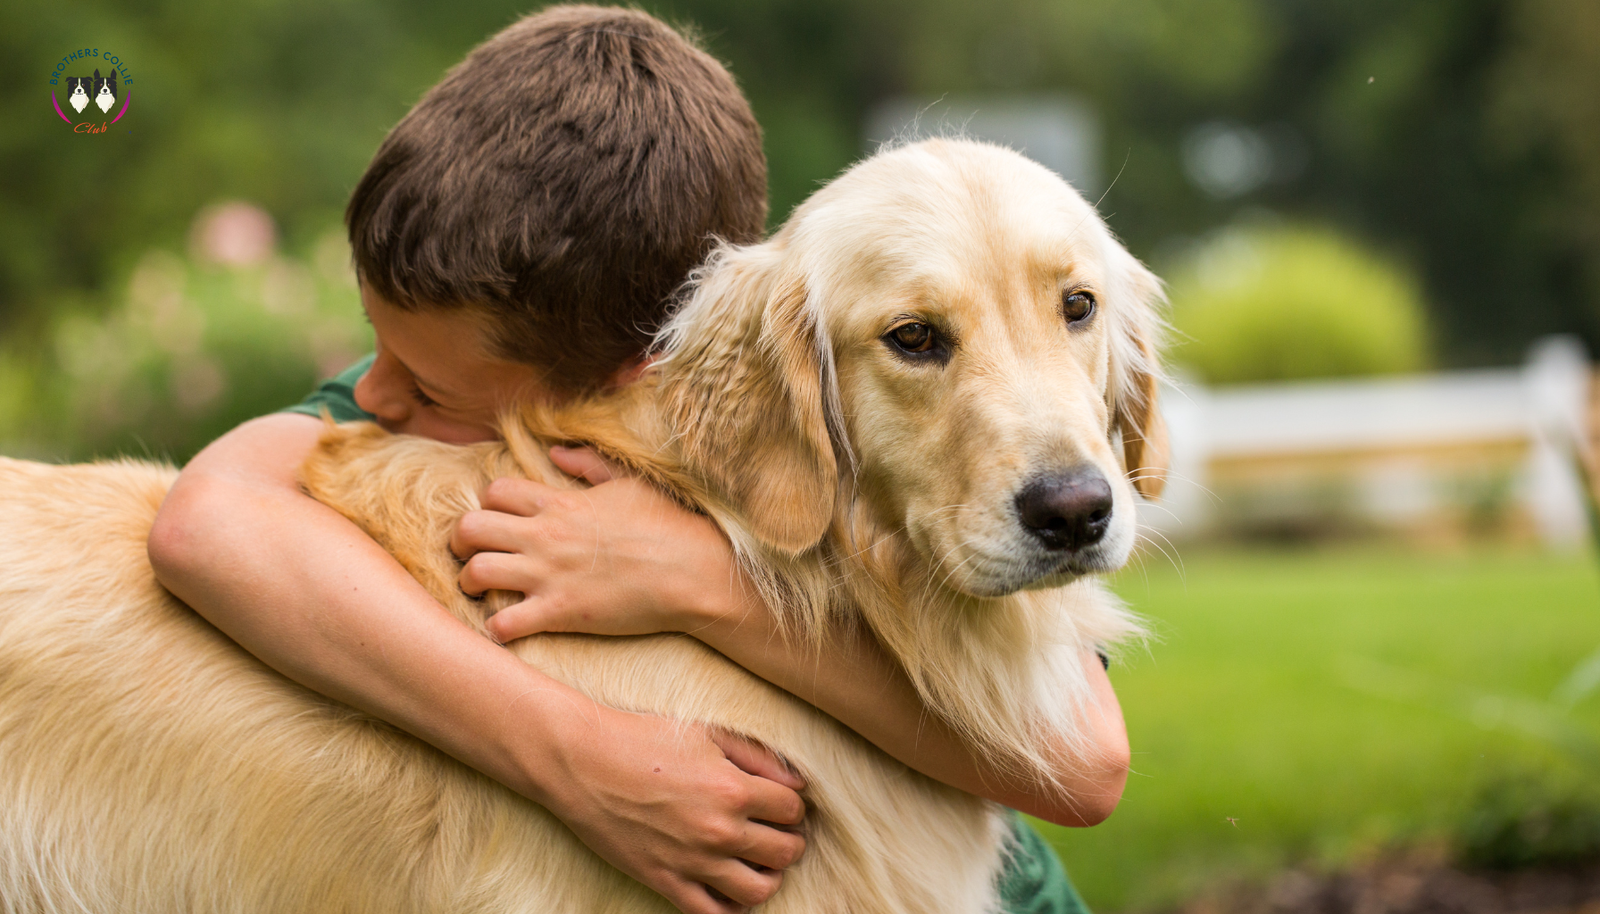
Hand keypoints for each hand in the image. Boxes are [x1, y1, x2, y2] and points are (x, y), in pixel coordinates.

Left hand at [451, 447, 750, 642]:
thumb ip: (589, 464)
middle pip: (469, 528)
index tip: (498, 520)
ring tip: (480, 591)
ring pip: (475, 573)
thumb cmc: (668, 525)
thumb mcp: (629, 482)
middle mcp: (545, 536)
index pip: (494, 492)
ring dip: (469, 583)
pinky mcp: (560, 612)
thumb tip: (557, 451)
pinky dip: (496, 628)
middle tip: (470, 554)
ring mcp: (549, 575)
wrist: (693, 571)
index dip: (487, 505)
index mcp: (560, 502)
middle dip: (460, 542)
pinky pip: (504, 623)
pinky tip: (507, 627)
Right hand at [539, 703, 807, 913]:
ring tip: (757, 861)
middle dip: (789, 840)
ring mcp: (692, 861)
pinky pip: (711, 913)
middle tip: (776, 831)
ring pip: (758, 891)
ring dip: (768, 877)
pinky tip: (727, 886)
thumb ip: (759, 757)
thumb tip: (798, 783)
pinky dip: (729, 907)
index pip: (793, 809)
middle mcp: (718, 830)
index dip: (791, 805)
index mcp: (732, 788)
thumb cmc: (643, 739)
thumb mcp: (707, 733)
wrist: (582, 762)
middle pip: (785, 851)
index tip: (779, 802)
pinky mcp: (664, 881)